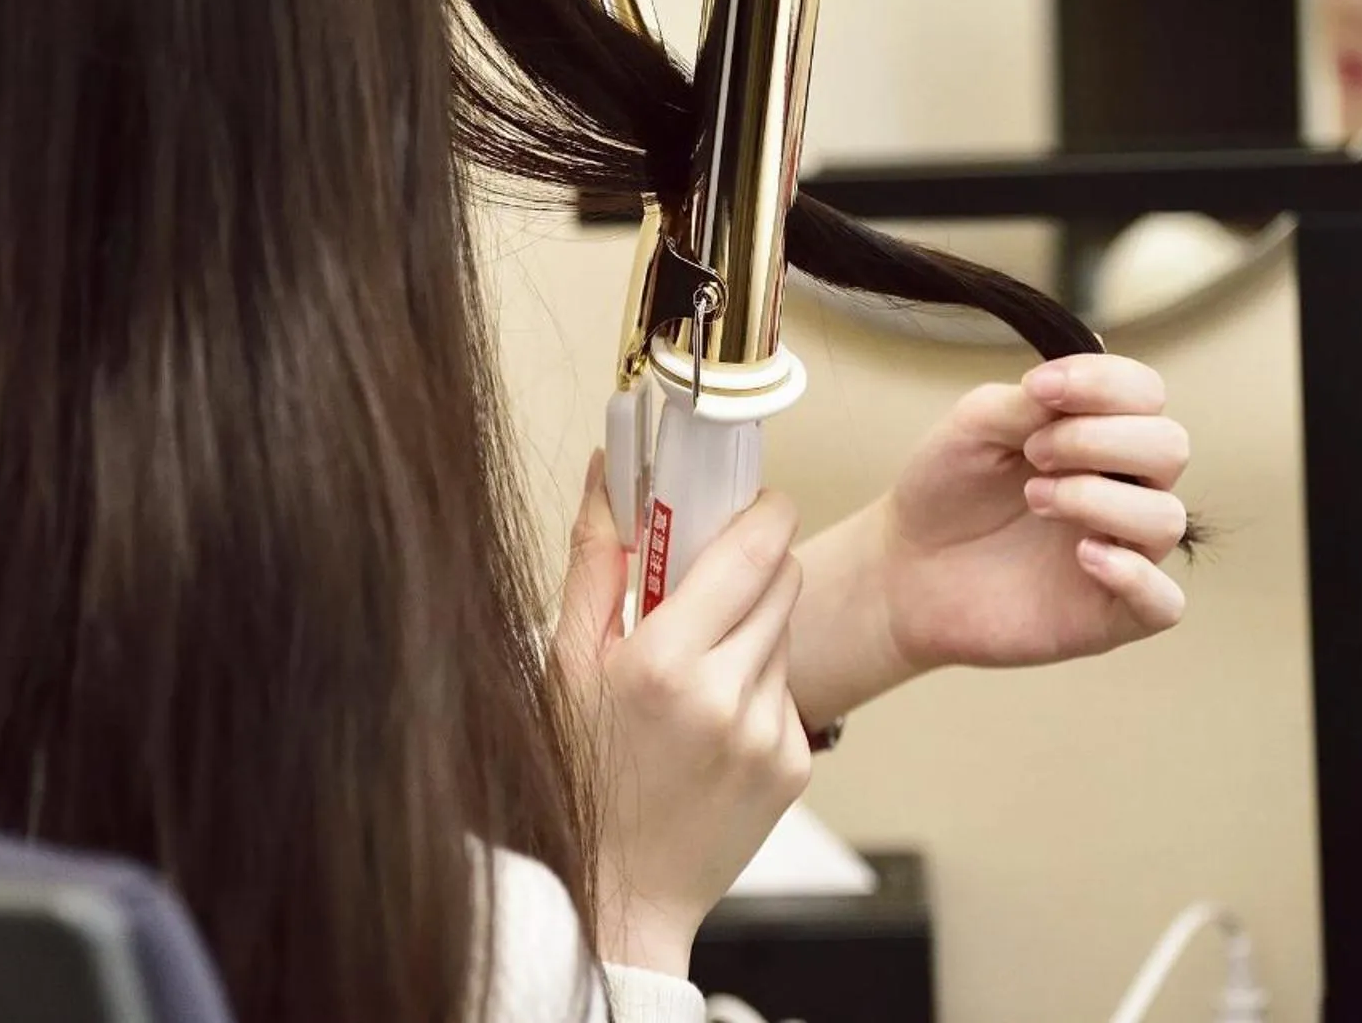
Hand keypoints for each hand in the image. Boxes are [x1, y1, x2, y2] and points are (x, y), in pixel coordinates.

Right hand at [552, 451, 811, 978]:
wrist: (621, 888)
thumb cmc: (580, 768)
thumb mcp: (566, 661)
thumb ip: (595, 560)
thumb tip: (610, 473)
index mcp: (662, 661)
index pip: (751, 551)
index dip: (763, 510)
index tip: (754, 498)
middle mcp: (724, 696)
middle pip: (784, 580)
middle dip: (756, 564)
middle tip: (713, 577)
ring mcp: (767, 734)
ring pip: (787, 632)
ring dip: (754, 626)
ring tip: (699, 666)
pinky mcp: (794, 765)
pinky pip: (789, 689)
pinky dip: (758, 685)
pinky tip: (712, 721)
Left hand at [876, 353, 1191, 673]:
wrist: (905, 566)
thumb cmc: (946, 488)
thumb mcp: (974, 426)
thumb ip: (1029, 403)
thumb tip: (1076, 383)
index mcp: (1098, 433)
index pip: (1145, 392)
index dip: (1103, 384)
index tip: (1039, 390)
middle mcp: (1123, 487)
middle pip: (1169, 446)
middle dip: (1097, 439)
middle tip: (1033, 453)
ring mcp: (1123, 551)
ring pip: (1165, 517)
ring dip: (1098, 498)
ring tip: (1035, 498)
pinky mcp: (1111, 614)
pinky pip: (1165, 602)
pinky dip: (1133, 574)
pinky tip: (1083, 555)